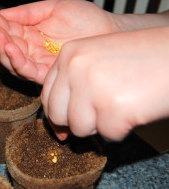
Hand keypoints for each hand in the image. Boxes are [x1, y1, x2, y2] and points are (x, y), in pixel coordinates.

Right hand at [0, 0, 119, 83]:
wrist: (108, 32)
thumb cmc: (85, 20)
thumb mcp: (52, 9)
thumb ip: (26, 12)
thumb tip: (0, 13)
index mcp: (30, 33)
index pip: (5, 28)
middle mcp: (30, 49)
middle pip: (4, 44)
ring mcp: (37, 62)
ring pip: (11, 59)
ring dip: (0, 47)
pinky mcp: (47, 74)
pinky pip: (27, 70)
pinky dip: (17, 60)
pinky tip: (11, 47)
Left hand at [41, 26, 168, 140]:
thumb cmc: (141, 59)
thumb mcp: (97, 61)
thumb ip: (73, 86)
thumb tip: (59, 127)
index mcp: (69, 54)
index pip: (47, 94)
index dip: (56, 113)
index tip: (65, 122)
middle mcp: (75, 67)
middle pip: (57, 114)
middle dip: (76, 122)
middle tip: (98, 115)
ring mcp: (92, 86)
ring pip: (79, 128)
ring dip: (100, 124)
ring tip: (120, 105)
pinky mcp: (113, 107)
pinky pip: (108, 134)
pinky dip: (122, 128)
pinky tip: (134, 108)